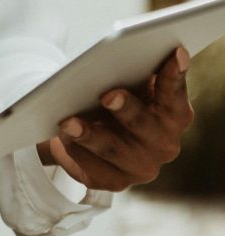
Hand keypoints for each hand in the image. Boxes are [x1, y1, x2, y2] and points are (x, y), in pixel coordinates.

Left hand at [39, 47, 193, 191]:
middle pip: (144, 125)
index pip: (175, 94)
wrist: (88, 136)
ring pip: (112, 149)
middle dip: (126, 109)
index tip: (175, 53)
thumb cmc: (112, 103)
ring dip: (89, 135)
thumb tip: (119, 58)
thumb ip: (131, 75)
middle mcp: (164, 144)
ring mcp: (141, 167)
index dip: (175, 76)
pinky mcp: (113, 182)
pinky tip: (60, 142)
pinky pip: (91, 167)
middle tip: (108, 95)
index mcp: (174, 115)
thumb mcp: (125, 87)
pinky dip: (74, 152)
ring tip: (68, 123)